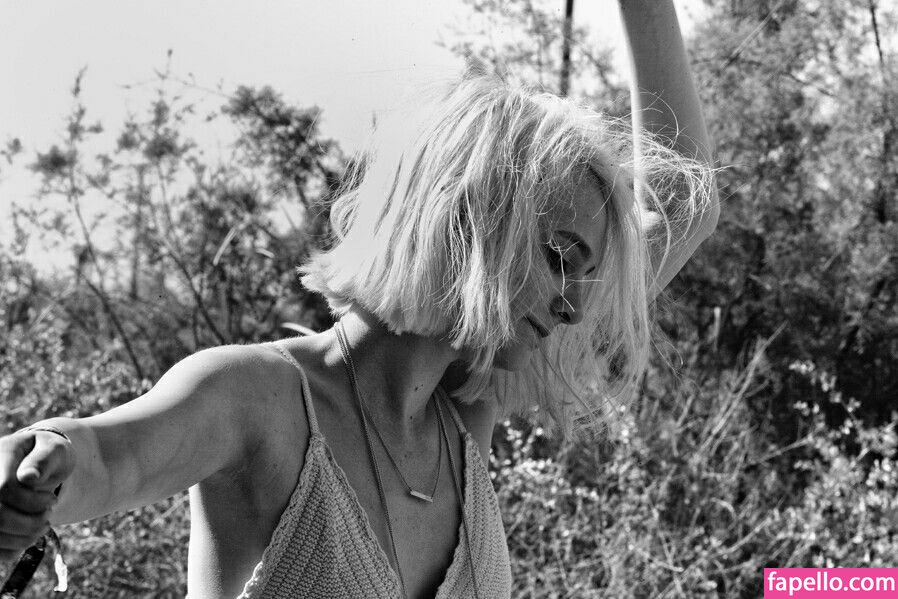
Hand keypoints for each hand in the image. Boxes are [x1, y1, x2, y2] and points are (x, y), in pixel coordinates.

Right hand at [0, 430, 73, 565]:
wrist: (39, 464)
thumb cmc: (49, 455)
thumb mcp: (54, 449)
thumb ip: (43, 459)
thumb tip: (28, 477)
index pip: (4, 488)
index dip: (31, 501)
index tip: (53, 500)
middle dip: (28, 523)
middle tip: (48, 516)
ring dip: (24, 537)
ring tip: (42, 525)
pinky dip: (13, 549)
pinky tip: (28, 536)